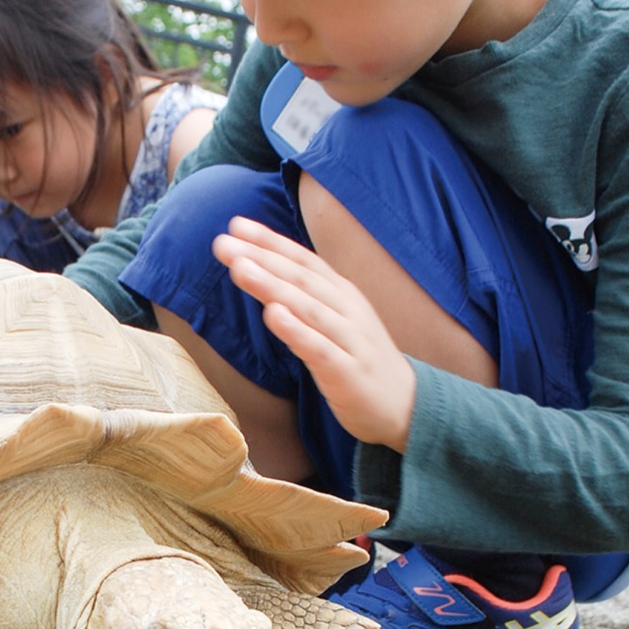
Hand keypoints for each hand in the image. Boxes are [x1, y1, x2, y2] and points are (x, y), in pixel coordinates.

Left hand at [212, 216, 416, 452]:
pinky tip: (272, 315)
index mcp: (342, 294)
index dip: (270, 241)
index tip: (236, 224)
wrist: (405, 404)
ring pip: (308, 307)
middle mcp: (348, 310)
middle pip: (301, 278)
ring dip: (272, 286)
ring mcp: (351, 340)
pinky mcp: (349, 372)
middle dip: (261, 257)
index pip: (303, 260)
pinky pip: (320, 348)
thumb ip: (303, 298)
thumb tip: (262, 272)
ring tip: (239, 268)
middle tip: (223, 243)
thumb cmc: (357, 359)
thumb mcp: (333, 321)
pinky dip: (296, 330)